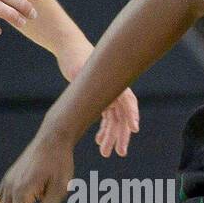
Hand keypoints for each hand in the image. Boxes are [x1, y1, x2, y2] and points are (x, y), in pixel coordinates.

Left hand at [56, 40, 140, 157]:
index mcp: (116, 83)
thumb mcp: (80, 68)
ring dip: (111, 138)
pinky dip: (103, 130)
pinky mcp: (102, 99)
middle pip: (122, 117)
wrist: (69, 49)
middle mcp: (116, 92)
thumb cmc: (77, 57)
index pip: (128, 102)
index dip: (132, 116)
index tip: (134, 129)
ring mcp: (110, 96)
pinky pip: (106, 118)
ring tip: (106, 153)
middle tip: (120, 153)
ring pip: (114, 121)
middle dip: (121, 136)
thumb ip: (88, 81)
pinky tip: (99, 142)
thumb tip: (91, 92)